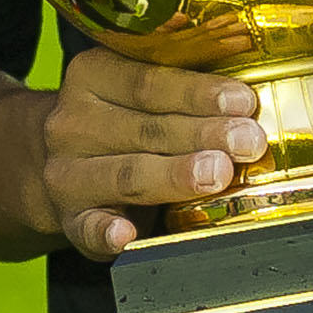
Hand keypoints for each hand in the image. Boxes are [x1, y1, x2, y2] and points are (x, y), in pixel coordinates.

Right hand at [34, 46, 272, 261]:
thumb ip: (183, 92)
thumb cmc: (126, 123)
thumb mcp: (140, 94)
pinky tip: (128, 235)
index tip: (244, 101)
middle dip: (203, 134)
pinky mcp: (70, 220)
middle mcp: (72, 124)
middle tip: (248, 142)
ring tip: (217, 175)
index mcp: (91, 77)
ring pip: (126, 174)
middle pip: (145, 128)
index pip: (148, 82)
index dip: (199, 92)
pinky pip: (88, 228)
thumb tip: (249, 100)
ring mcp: (66, 174)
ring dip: (174, 176)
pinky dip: (107, 232)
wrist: (62, 164)